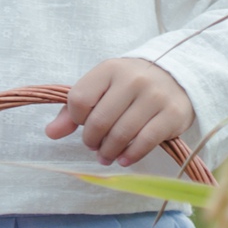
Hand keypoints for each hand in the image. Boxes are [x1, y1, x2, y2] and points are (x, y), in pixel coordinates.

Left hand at [45, 57, 193, 169]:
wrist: (176, 77)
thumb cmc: (131, 85)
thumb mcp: (102, 88)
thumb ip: (74, 109)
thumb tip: (50, 133)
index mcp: (110, 69)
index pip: (79, 99)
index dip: (76, 119)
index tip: (85, 123)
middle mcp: (133, 79)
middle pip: (99, 121)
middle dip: (92, 141)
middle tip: (95, 147)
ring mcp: (155, 96)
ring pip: (121, 134)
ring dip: (109, 152)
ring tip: (107, 156)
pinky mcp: (172, 114)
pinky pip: (145, 142)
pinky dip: (130, 156)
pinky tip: (124, 159)